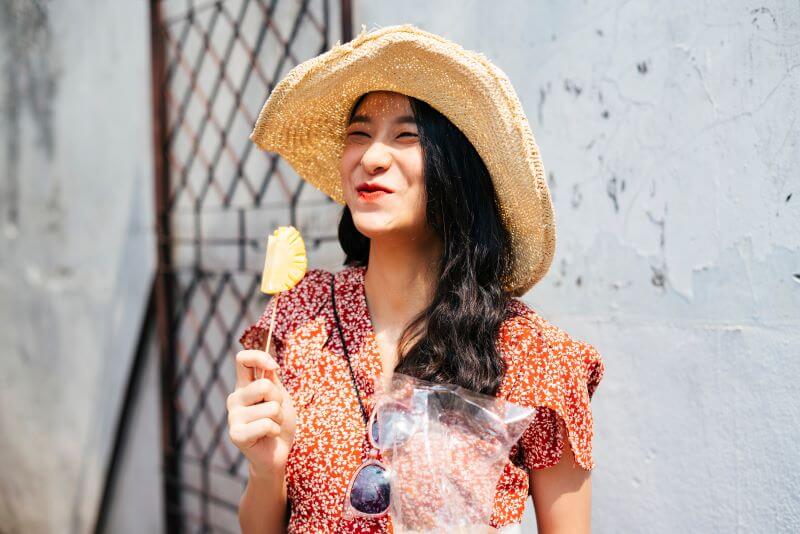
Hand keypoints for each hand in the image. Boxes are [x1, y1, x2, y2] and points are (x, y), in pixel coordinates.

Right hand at [227, 349, 296, 476]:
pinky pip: (266, 424)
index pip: (242, 359)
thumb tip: (269, 364)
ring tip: (272, 426)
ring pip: (271, 407)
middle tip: (276, 413)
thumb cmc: (279, 423)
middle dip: (279, 400)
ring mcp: (233, 416)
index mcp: (244, 386)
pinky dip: (275, 430)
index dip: (259, 357)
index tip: (274, 368)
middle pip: (264, 385)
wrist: (278, 454)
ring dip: (279, 418)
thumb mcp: (279, 396)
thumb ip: (271, 379)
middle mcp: (235, 398)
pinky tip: (268, 436)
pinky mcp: (236, 434)